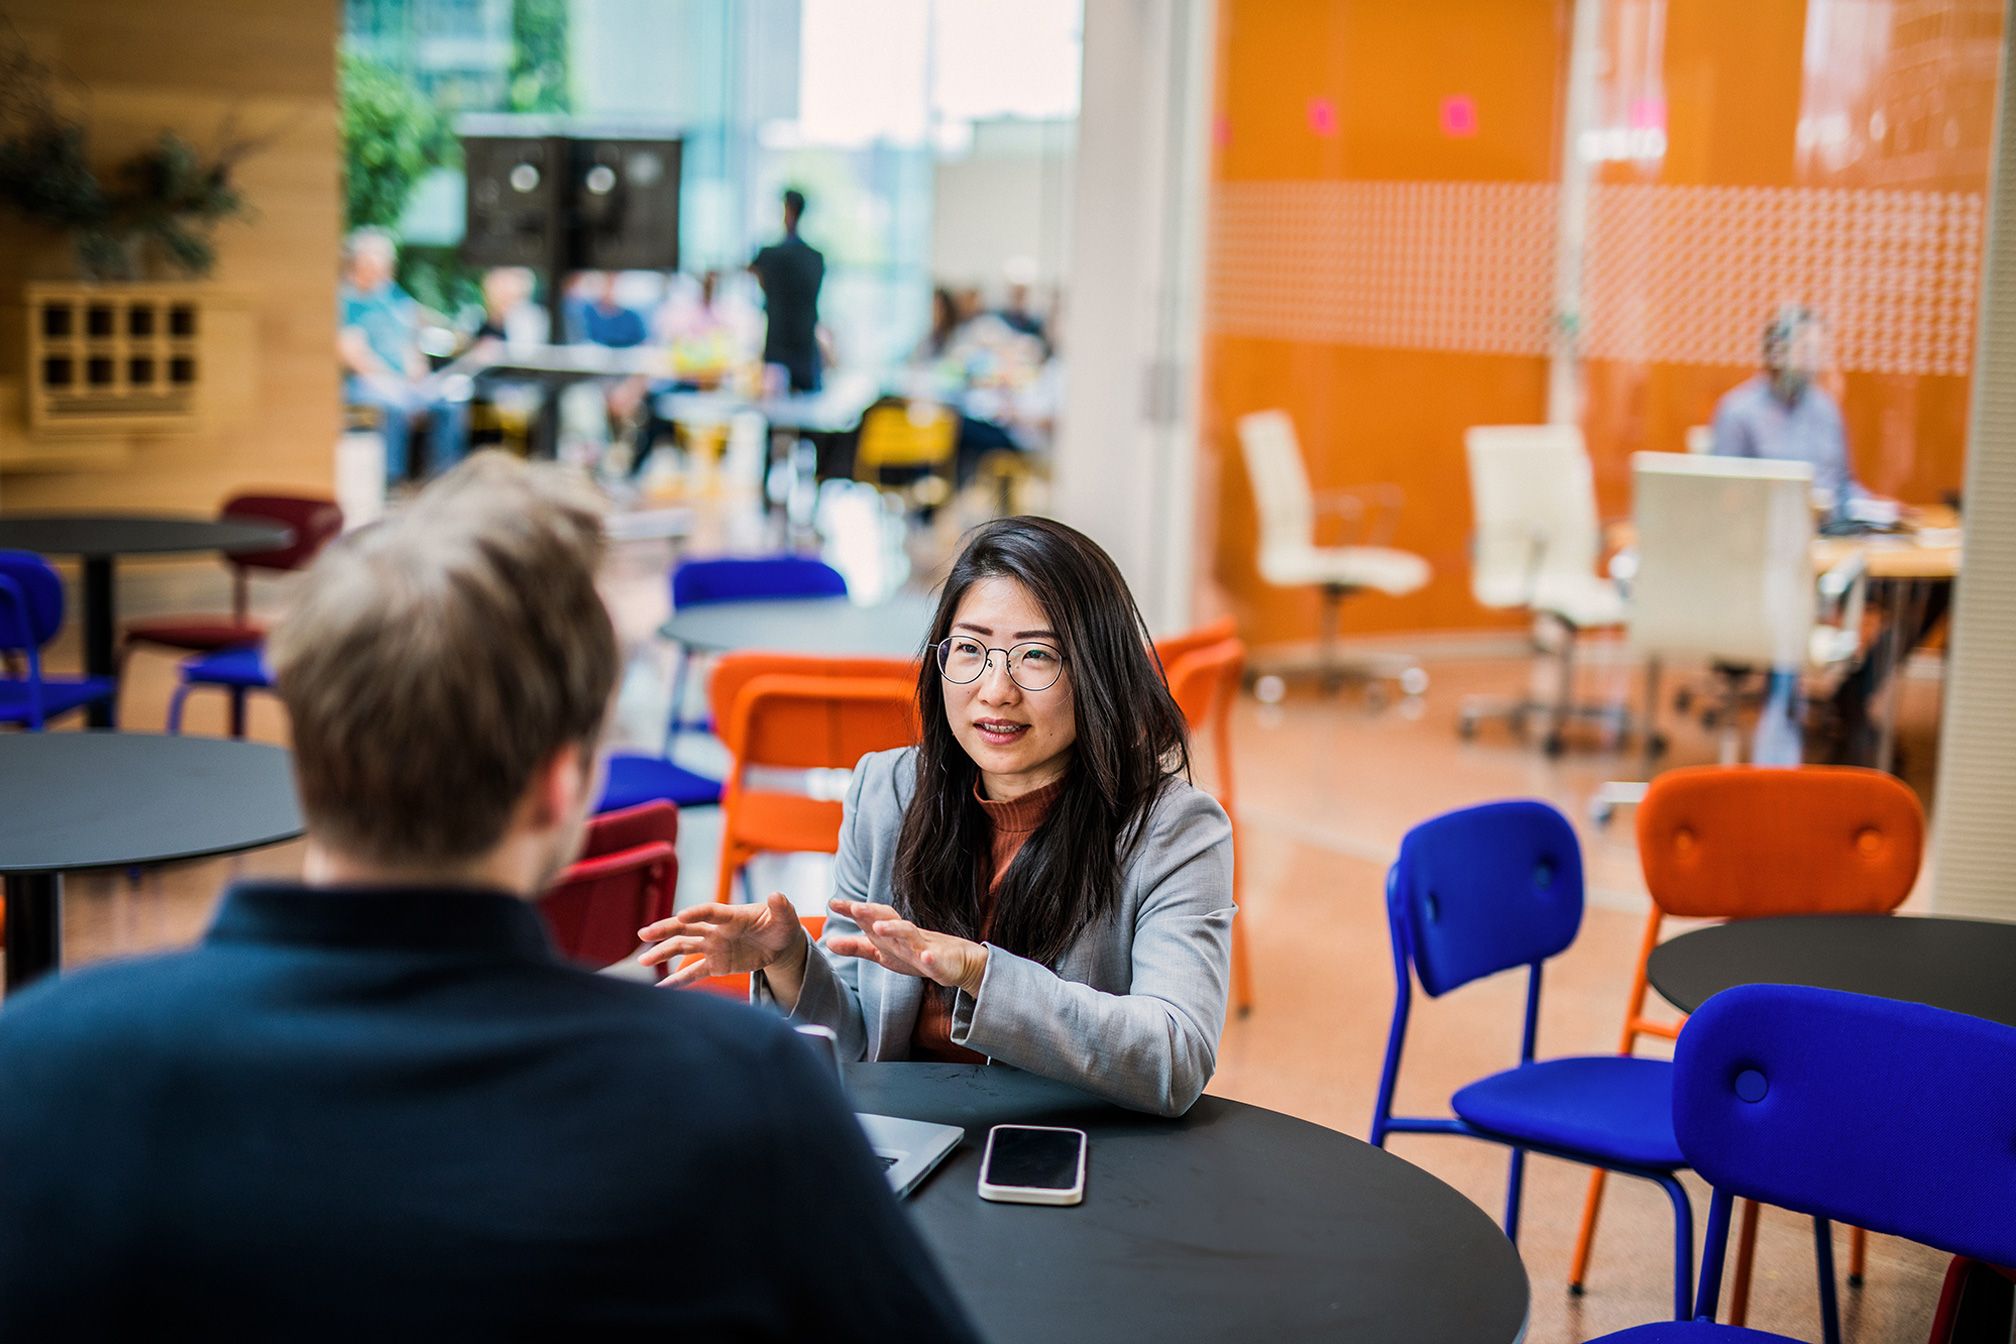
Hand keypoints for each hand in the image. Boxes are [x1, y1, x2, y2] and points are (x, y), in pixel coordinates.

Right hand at [637, 893, 805, 988]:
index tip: (681, 916)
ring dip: (663, 953)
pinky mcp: (716, 964)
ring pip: (684, 948)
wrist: (780, 944)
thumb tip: (777, 896)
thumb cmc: (781, 925)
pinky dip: (678, 981)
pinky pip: (694, 973)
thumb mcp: (786, 917)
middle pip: (687, 928)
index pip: (710, 911)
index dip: (696, 913)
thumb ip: (781, 907)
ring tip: (642, 961)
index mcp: (732, 916)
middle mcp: (717, 930)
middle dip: (666, 930)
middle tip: (643, 934)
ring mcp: (714, 947)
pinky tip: (660, 989)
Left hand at [826, 898, 987, 996]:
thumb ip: (857, 947)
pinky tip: (925, 958)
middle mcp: (905, 936)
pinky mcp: (940, 963)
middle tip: (854, 907)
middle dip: (872, 914)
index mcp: (891, 934)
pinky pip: (934, 961)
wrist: (959, 962)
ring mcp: (923, 947)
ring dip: (895, 930)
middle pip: (888, 920)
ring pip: (909, 935)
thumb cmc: (916, 954)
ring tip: (879, 928)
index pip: (870, 918)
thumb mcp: (883, 953)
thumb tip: (828, 943)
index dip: (853, 911)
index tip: (832, 903)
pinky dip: (930, 958)